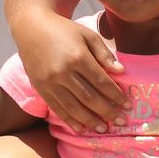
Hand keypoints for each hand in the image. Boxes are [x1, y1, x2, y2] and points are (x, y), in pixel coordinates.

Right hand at [17, 11, 125, 132]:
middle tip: (121, 122)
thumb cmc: (64, 30)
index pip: (101, 82)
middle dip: (107, 112)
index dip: (116, 95)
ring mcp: (49, 82)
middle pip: (89, 97)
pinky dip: (69, 120)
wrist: (31, 27)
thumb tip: (122, 71)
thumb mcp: (88, 35)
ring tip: (104, 130)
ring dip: (90, 120)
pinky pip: (57, 108)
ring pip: (73, 107)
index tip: (127, 105)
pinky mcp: (40, 88)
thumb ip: (104, 54)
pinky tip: (81, 128)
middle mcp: (63, 72)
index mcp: (77, 57)